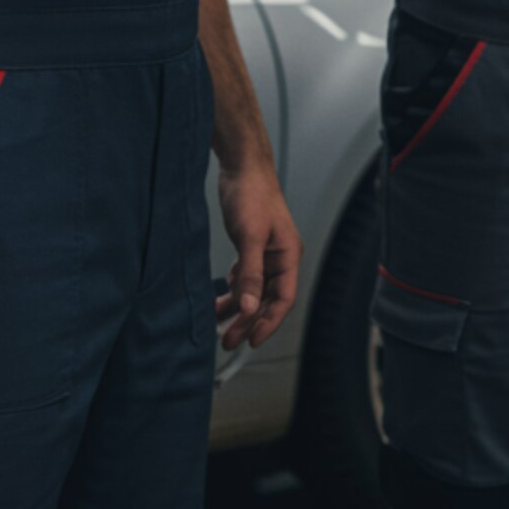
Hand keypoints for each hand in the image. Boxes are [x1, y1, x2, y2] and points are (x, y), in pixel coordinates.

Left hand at [215, 161, 302, 349]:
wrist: (242, 167)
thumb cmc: (251, 196)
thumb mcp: (249, 236)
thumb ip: (250, 273)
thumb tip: (248, 308)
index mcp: (288, 255)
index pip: (283, 298)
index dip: (268, 322)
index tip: (251, 340)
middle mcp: (280, 258)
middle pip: (268, 299)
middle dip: (249, 321)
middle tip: (228, 341)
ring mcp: (266, 253)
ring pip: (255, 291)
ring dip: (240, 310)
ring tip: (220, 328)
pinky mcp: (251, 247)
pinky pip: (245, 278)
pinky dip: (234, 292)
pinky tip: (220, 302)